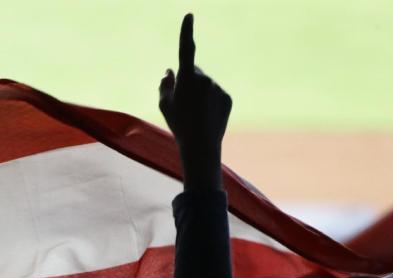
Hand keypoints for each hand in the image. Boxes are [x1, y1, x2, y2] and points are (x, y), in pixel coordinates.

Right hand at [159, 14, 231, 191]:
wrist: (201, 147)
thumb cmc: (179, 125)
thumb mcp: (164, 105)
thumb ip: (164, 84)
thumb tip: (169, 71)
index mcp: (187, 78)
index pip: (186, 49)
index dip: (186, 31)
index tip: (190, 16)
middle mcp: (205, 78)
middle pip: (194, 73)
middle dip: (188, 82)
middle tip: (184, 105)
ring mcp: (218, 87)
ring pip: (206, 85)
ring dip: (200, 94)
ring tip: (196, 115)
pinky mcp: (227, 97)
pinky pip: (216, 94)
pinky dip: (211, 102)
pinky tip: (207, 117)